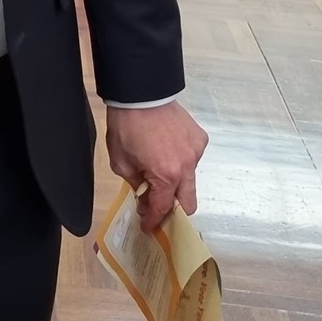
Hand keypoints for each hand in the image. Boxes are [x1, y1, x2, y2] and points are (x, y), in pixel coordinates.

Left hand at [106, 101, 208, 232]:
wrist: (140, 93)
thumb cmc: (126, 127)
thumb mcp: (121, 162)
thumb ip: (136, 184)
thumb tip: (144, 196)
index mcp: (166, 175)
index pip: (163, 208)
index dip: (153, 220)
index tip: (147, 227)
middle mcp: (187, 166)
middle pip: (188, 202)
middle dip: (173, 209)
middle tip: (157, 206)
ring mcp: (196, 151)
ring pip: (190, 180)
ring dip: (176, 182)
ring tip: (158, 170)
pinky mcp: (200, 138)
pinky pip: (193, 158)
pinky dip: (181, 161)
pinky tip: (167, 150)